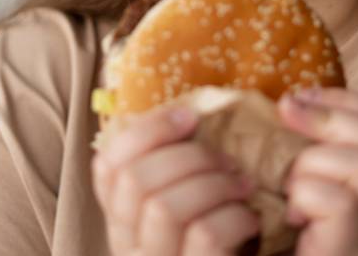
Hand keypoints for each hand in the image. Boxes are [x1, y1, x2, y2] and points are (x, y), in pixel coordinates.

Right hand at [91, 105, 261, 254]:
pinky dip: (235, 217)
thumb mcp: (186, 204)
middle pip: (135, 180)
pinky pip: (205, 235)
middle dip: (189, 156)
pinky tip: (250, 220)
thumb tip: (190, 116)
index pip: (107, 165)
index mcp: (122, 219)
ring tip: (243, 187)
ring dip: (214, 184)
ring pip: (164, 207)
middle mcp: (128, 245)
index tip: (190, 116)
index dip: (147, 130)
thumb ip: (174, 172)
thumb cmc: (220, 240)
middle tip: (227, 160)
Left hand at [277, 88, 357, 255]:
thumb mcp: (294, 184)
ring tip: (287, 187)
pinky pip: (342, 202)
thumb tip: (286, 102)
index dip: (347, 99)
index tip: (300, 100)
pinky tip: (289, 216)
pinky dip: (306, 196)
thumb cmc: (278, 242)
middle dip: (332, 115)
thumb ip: (300, 148)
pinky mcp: (352, 250)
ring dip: (312, 161)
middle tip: (286, 120)